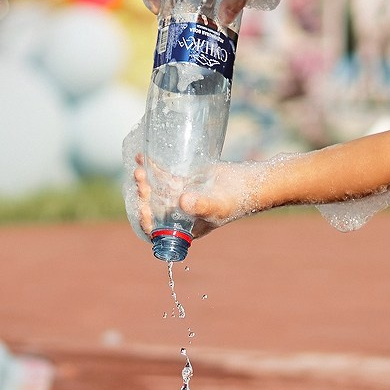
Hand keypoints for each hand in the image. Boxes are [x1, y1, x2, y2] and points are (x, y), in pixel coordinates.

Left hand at [130, 153, 252, 243]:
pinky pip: (163, 176)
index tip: (143, 209)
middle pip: (153, 208)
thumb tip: (182, 202)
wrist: (249, 181)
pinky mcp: (183, 181)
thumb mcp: (217, 205)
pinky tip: (142, 157)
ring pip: (156, 192)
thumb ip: (201, 205)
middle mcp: (179, 214)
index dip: (146, 222)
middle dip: (143, 197)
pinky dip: (152, 168)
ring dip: (145, 182)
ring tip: (140, 169)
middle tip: (141, 181)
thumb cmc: (236, 199)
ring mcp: (180, 197)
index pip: (158, 232)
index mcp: (184, 228)